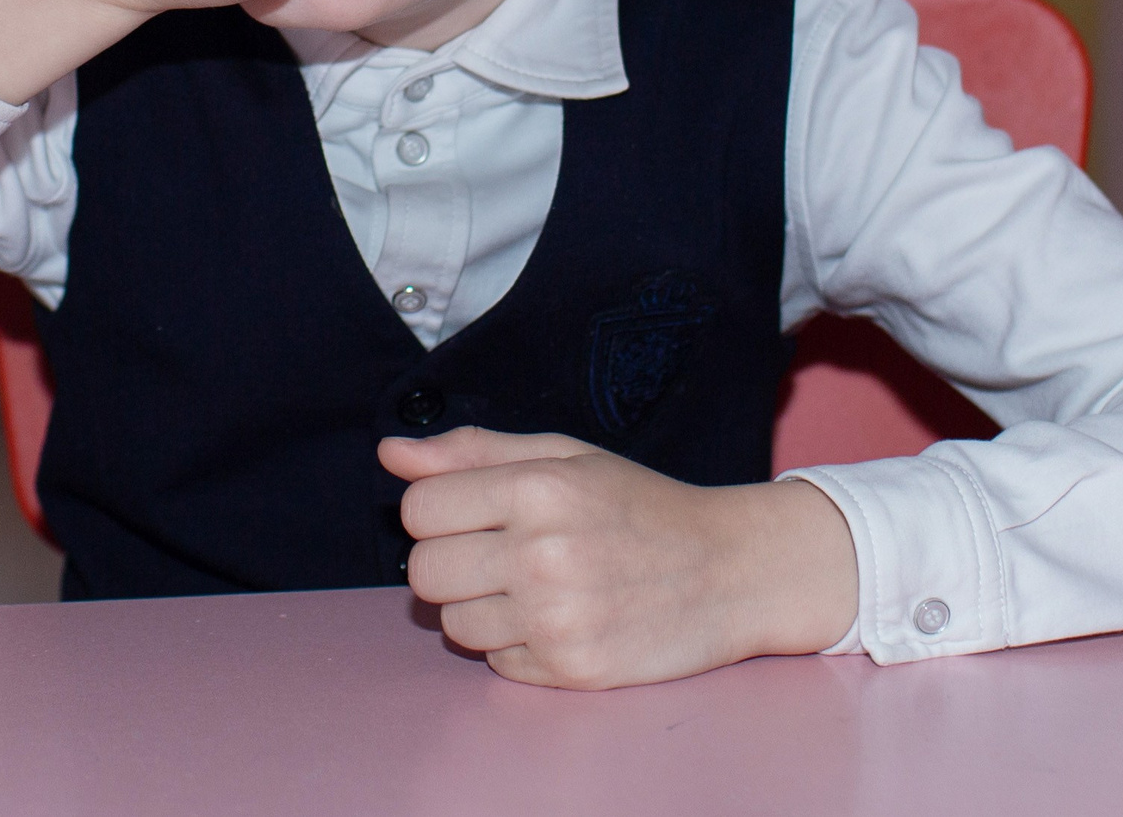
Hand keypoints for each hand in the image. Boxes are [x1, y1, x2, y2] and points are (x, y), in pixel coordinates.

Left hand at [381, 427, 858, 689]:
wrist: (731, 570)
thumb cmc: (641, 506)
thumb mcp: (565, 458)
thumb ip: (474, 453)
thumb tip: (391, 453)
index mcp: (539, 487)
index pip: (420, 509)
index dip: (439, 512)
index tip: (475, 514)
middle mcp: (543, 552)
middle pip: (424, 573)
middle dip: (451, 563)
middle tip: (501, 554)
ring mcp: (557, 616)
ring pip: (454, 623)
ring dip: (482, 609)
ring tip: (538, 587)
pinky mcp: (571, 668)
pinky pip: (497, 663)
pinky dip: (518, 646)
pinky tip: (562, 619)